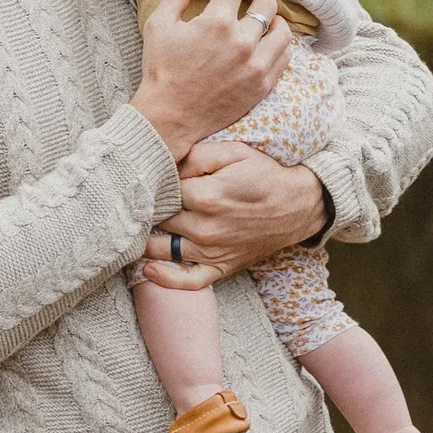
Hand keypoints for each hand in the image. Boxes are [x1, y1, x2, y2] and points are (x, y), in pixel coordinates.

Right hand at [134, 0, 291, 160]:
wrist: (170, 116)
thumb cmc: (161, 69)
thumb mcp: (159, 25)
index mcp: (216, 23)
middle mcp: (242, 42)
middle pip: (267, 3)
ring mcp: (256, 65)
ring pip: (283, 30)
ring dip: (274, 19)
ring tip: (264, 19)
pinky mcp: (262, 85)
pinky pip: (284, 57)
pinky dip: (279, 45)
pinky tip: (267, 43)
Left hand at [140, 143, 325, 283]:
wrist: (298, 205)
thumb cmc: (264, 175)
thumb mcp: (234, 151)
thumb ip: (197, 155)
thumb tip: (168, 166)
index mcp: (205, 197)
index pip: (162, 192)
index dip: (156, 184)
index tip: (152, 179)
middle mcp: (204, 228)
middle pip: (158, 220)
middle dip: (148, 211)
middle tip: (137, 203)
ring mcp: (212, 251)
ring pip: (163, 250)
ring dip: (146, 242)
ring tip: (134, 231)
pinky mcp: (221, 267)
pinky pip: (188, 281)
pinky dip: (165, 280)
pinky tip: (147, 270)